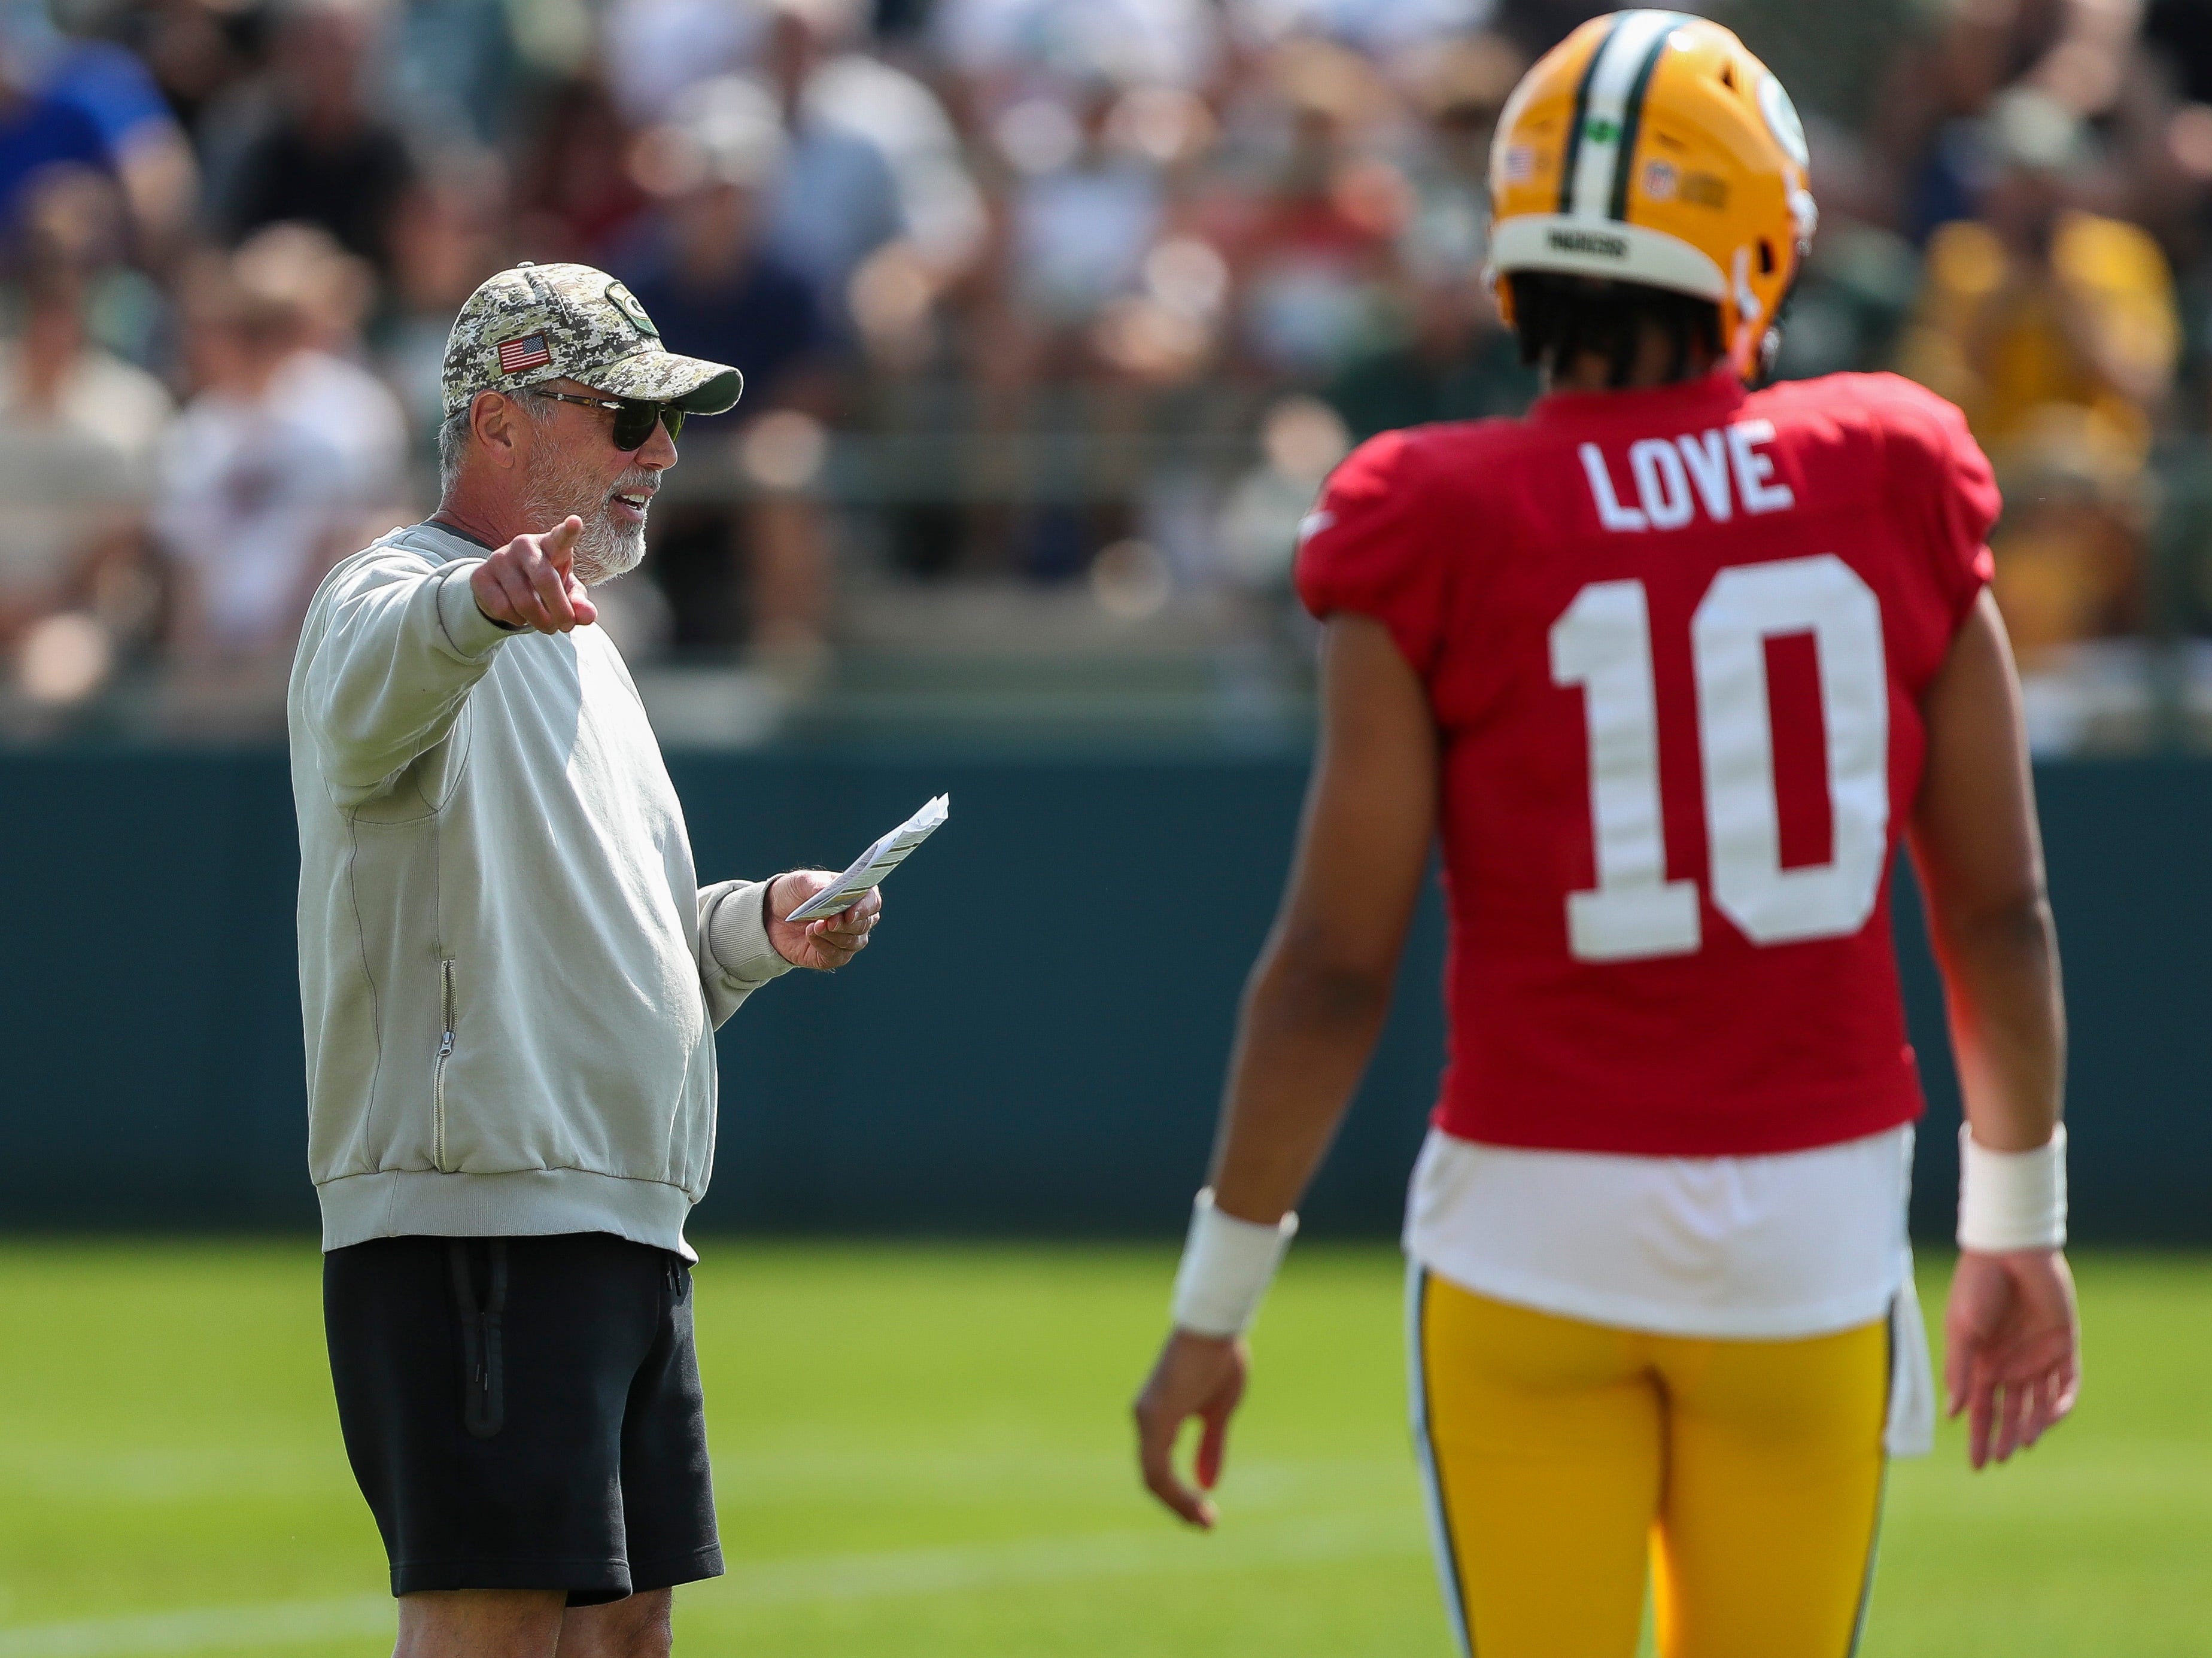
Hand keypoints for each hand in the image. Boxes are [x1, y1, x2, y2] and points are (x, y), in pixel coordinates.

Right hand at [471, 515, 597, 633]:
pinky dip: (517, 621)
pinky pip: (503, 608)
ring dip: (540, 621)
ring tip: (547, 625)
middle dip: (560, 610)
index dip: (568, 531)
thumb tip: (587, 616)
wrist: (505, 588)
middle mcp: (523, 545)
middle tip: (566, 627)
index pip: (561, 537)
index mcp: (550, 544)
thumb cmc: (544, 585)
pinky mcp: (480, 576)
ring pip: (524, 601)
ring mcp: (499, 558)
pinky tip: (520, 616)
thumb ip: (579, 602)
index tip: (576, 522)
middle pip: (545, 580)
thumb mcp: (566, 591)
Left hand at [765, 871, 881, 970]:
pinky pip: (838, 956)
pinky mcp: (834, 955)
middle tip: (828, 921)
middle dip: (847, 924)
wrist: (772, 916)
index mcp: (855, 894)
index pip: (872, 901)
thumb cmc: (793, 894)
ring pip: (854, 942)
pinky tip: (810, 935)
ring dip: (834, 935)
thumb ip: (818, 885)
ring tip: (814, 926)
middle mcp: (856, 918)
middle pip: (865, 924)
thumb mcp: (801, 882)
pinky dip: (824, 946)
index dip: (865, 908)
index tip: (850, 913)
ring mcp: (847, 938)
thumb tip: (831, 891)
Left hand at [1132, 1328, 1247, 1527]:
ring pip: (1152, 1477)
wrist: (1214, 1325)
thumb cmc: (1219, 1358)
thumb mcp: (1218, 1411)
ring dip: (1178, 1504)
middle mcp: (1144, 1419)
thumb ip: (1210, 1445)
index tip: (1205, 1514)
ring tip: (1204, 1521)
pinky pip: (1157, 1466)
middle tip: (1205, 1526)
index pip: (1159, 1469)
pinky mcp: (1155, 1416)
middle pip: (1153, 1478)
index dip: (1179, 1495)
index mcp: (1158, 1417)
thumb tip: (1208, 1483)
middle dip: (1179, 1506)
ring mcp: (1147, 1418)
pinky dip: (1174, 1490)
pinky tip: (1196, 1500)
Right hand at [1944, 1248, 2079, 1469]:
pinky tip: (2052, 1416)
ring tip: (2024, 1444)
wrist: (2009, 1251)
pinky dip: (2061, 1402)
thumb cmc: (1977, 1287)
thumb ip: (1959, 1370)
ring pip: (2037, 1403)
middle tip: (1999, 1460)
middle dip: (2003, 1437)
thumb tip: (1954, 1412)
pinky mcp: (2063, 1344)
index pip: (1980, 1409)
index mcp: (1980, 1361)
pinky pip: (2066, 1383)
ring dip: (2031, 1425)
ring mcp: (2037, 1356)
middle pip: (2009, 1412)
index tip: (1976, 1466)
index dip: (1977, 1436)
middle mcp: (2009, 1364)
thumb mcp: (1961, 1330)